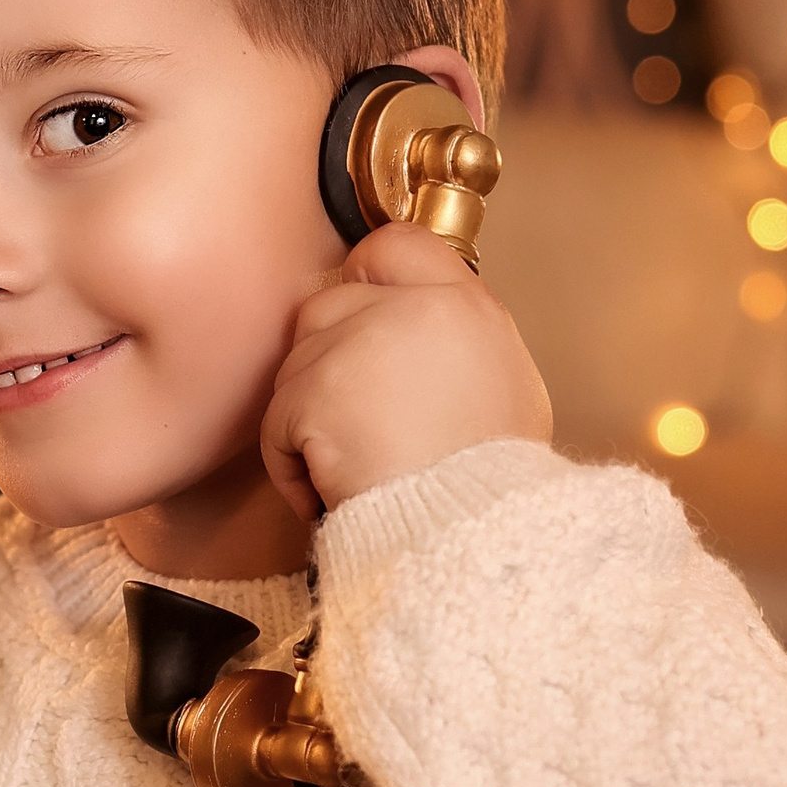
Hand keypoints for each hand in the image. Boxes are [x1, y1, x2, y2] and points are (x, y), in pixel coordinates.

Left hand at [262, 222, 551, 521]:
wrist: (475, 538)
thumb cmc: (493, 491)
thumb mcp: (508, 395)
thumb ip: (457, 349)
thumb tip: (419, 347)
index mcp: (469, 308)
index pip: (395, 247)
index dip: (364, 279)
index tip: (358, 324)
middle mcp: (416, 310)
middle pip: (326, 306)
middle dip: (325, 366)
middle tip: (351, 424)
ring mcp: (361, 344)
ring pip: (295, 368)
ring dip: (310, 422)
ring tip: (353, 471)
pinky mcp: (317, 390)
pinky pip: (277, 423)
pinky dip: (293, 466)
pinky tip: (333, 492)